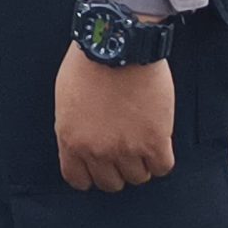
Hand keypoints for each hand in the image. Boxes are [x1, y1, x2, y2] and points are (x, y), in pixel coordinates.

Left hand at [54, 43, 176, 192]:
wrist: (118, 44)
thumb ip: (73, 128)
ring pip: (138, 177)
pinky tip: (159, 140)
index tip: (100, 165)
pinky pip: (162, 167)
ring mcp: (126, 148)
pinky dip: (162, 158)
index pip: (78, 179)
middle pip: (111, 183)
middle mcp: (96, 150)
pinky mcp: (154, 141)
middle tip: (125, 149)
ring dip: (141, 162)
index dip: (91, 174)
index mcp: (70, 139)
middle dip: (118, 168)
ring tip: (142, 139)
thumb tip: (82, 145)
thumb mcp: (66, 99)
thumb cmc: (90, 63)